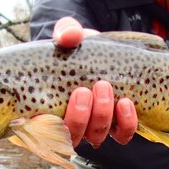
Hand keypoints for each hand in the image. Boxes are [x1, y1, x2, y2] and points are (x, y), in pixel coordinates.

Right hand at [54, 17, 137, 147]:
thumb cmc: (79, 48)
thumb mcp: (70, 36)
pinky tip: (126, 103)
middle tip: (85, 90)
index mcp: (50, 108)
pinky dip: (125, 123)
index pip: (42, 129)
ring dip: (101, 115)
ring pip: (96, 136)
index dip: (45, 126)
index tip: (47, 111)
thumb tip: (69, 36)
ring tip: (104, 86)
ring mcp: (95, 126)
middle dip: (79, 116)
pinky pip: (122, 135)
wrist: (104, 52)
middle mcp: (71, 123)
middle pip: (73, 135)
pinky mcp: (118, 125)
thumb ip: (66, 32)